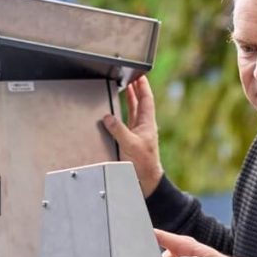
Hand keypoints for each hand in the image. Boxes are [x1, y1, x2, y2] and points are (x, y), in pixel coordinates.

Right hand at [102, 76, 163, 195]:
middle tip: (131, 77)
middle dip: (136, 89)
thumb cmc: (143, 164)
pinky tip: (116, 112)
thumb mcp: (130, 145)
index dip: (143, 87)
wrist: (147, 181)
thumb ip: (119, 130)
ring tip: (125, 88)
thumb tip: (108, 117)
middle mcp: (144, 127)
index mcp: (148, 124)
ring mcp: (138, 133)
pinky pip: (127, 122)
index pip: (147, 100)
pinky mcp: (132, 141)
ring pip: (134, 111)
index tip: (140, 75)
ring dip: (130, 99)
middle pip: (141, 103)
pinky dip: (122, 114)